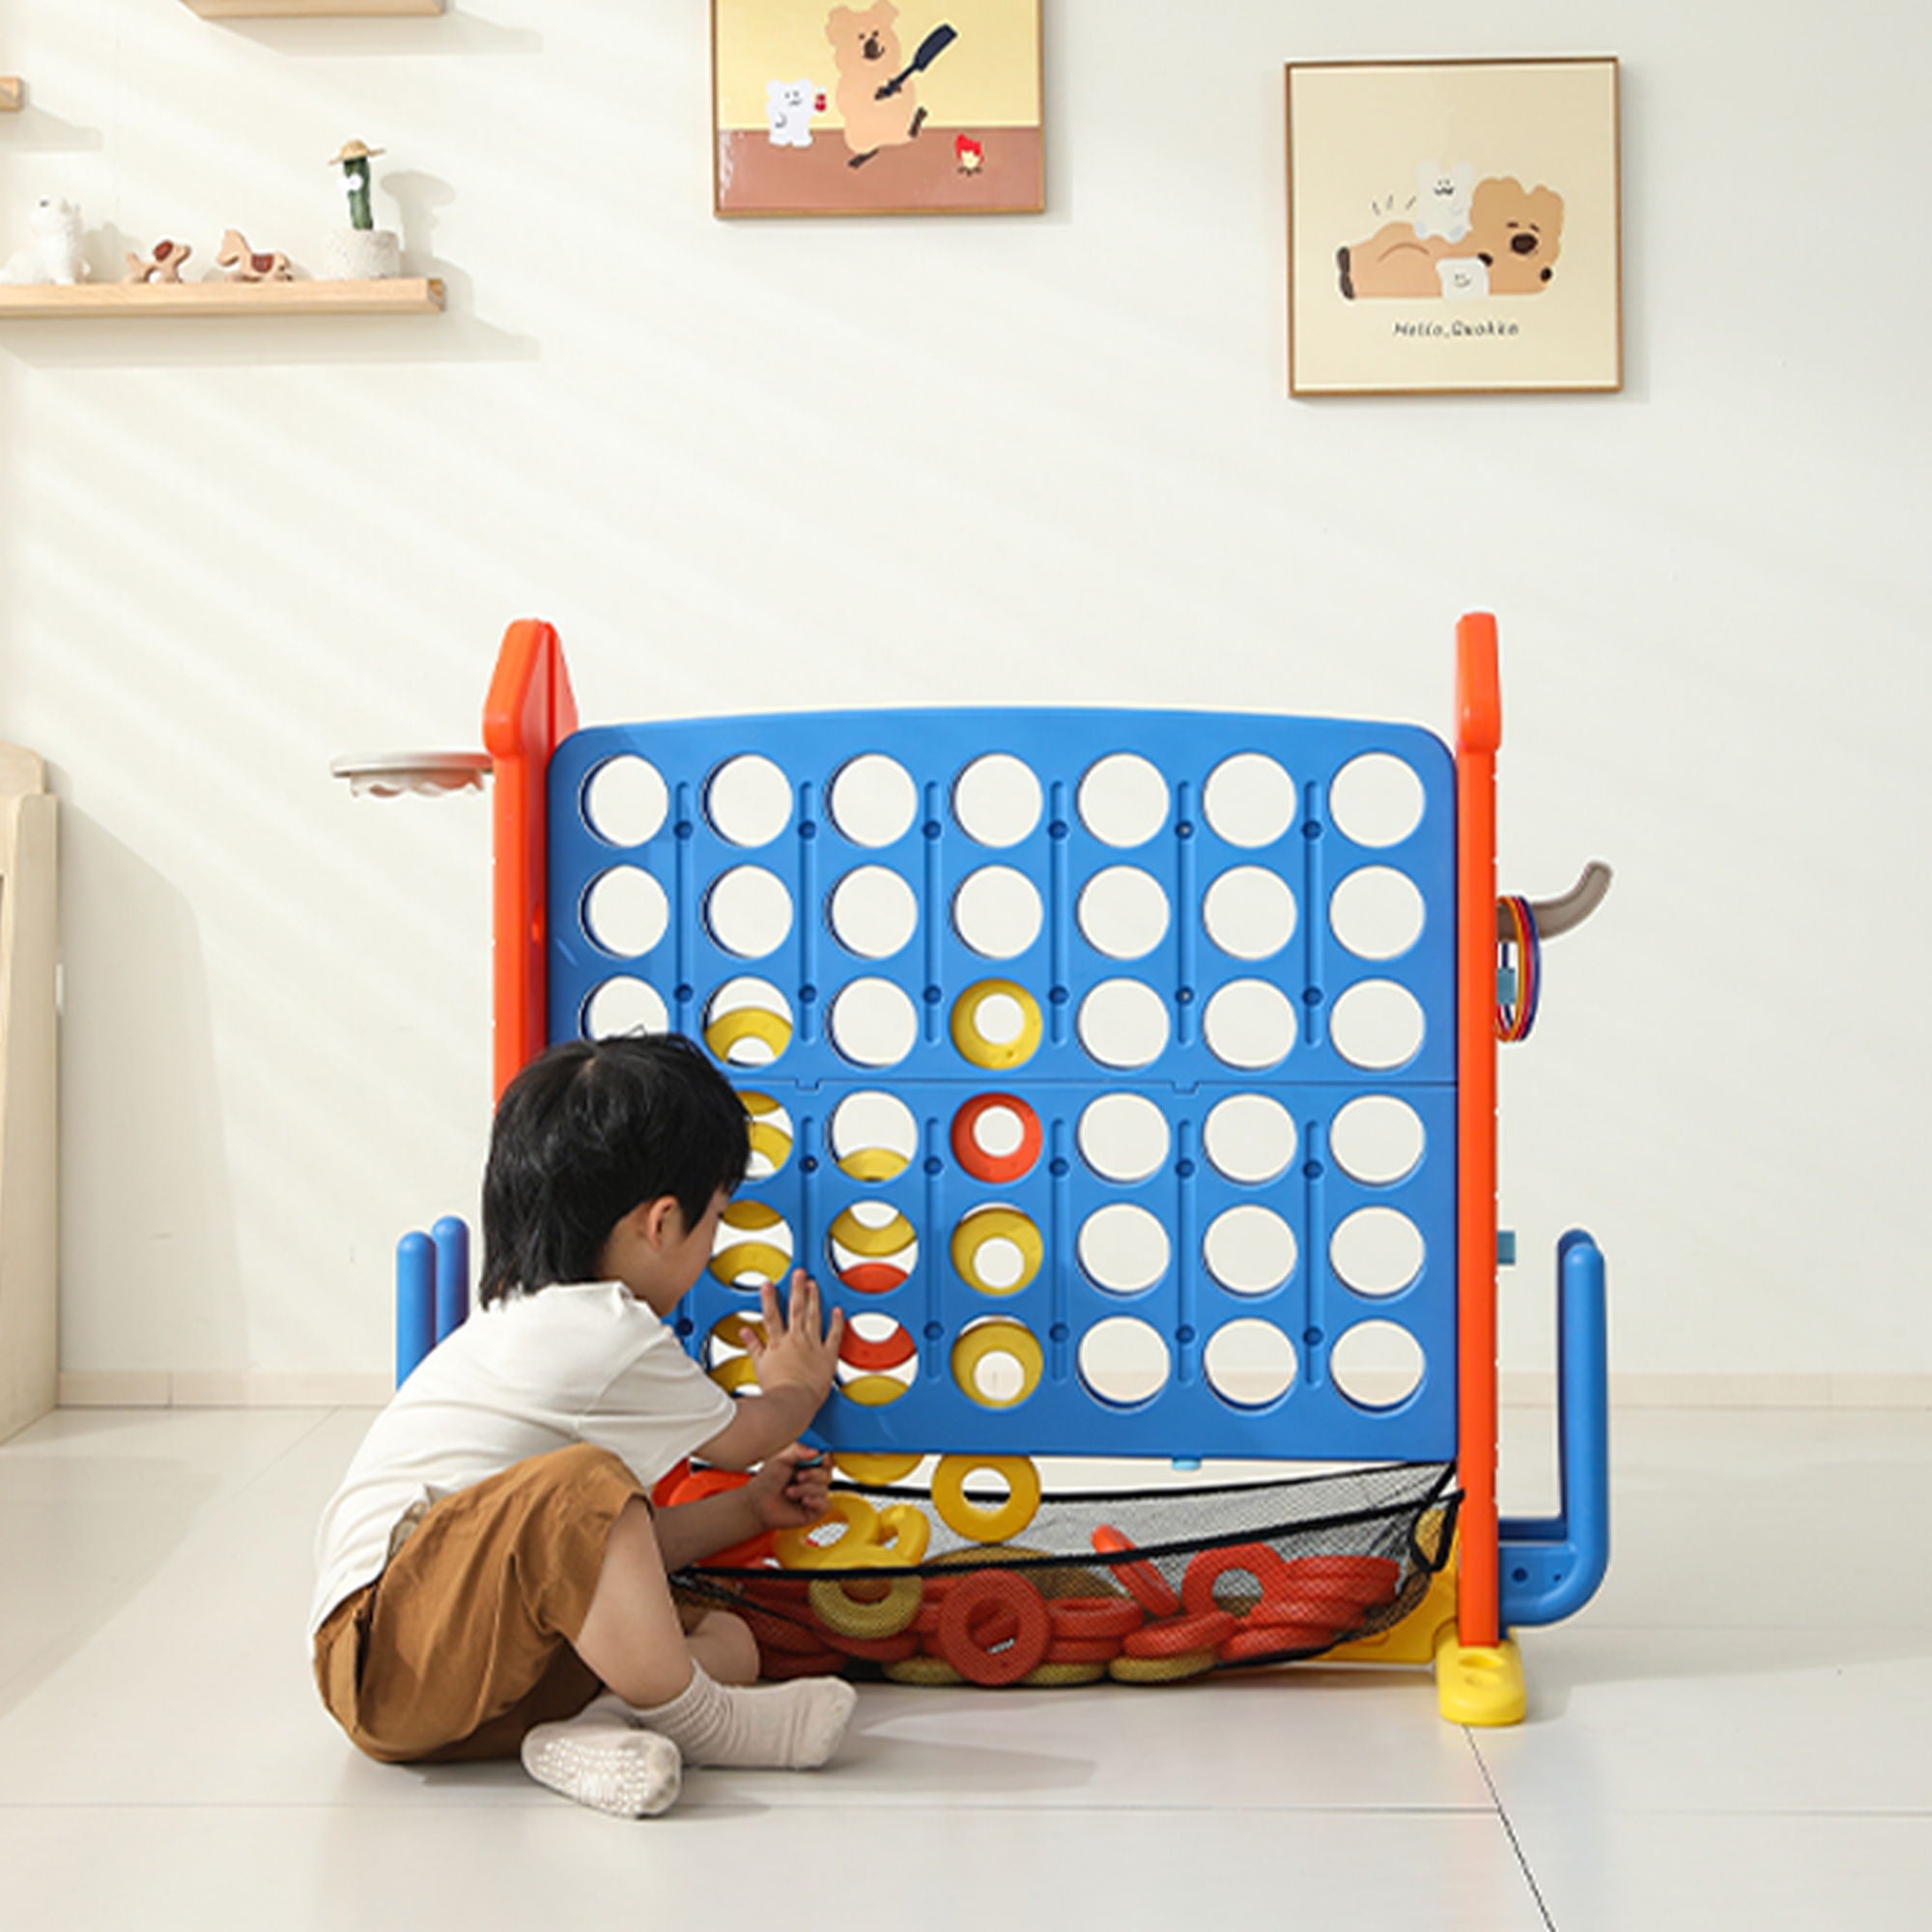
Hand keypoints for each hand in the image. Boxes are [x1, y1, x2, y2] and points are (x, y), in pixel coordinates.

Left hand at [741, 1444, 832, 1530]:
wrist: (758, 1502)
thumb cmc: (767, 1480)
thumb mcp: (781, 1459)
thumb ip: (799, 1451)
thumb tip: (817, 1452)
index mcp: (807, 1466)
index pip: (826, 1461)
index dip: (826, 1460)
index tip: (823, 1459)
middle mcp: (812, 1481)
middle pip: (827, 1475)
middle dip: (813, 1475)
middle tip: (798, 1477)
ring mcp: (814, 1496)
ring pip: (824, 1490)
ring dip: (806, 1489)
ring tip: (789, 1492)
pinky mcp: (814, 1511)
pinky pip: (825, 1505)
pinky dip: (815, 1501)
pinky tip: (803, 1501)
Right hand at [742, 1269, 844, 1403]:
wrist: (793, 1403)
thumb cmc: (776, 1390)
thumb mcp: (758, 1367)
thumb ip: (753, 1346)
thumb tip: (745, 1331)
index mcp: (778, 1344)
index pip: (771, 1316)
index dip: (769, 1299)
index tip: (768, 1284)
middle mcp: (795, 1341)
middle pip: (796, 1310)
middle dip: (797, 1289)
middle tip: (799, 1272)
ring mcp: (812, 1346)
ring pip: (813, 1317)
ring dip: (814, 1299)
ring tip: (813, 1283)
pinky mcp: (827, 1355)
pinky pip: (834, 1335)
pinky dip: (836, 1322)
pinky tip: (837, 1310)